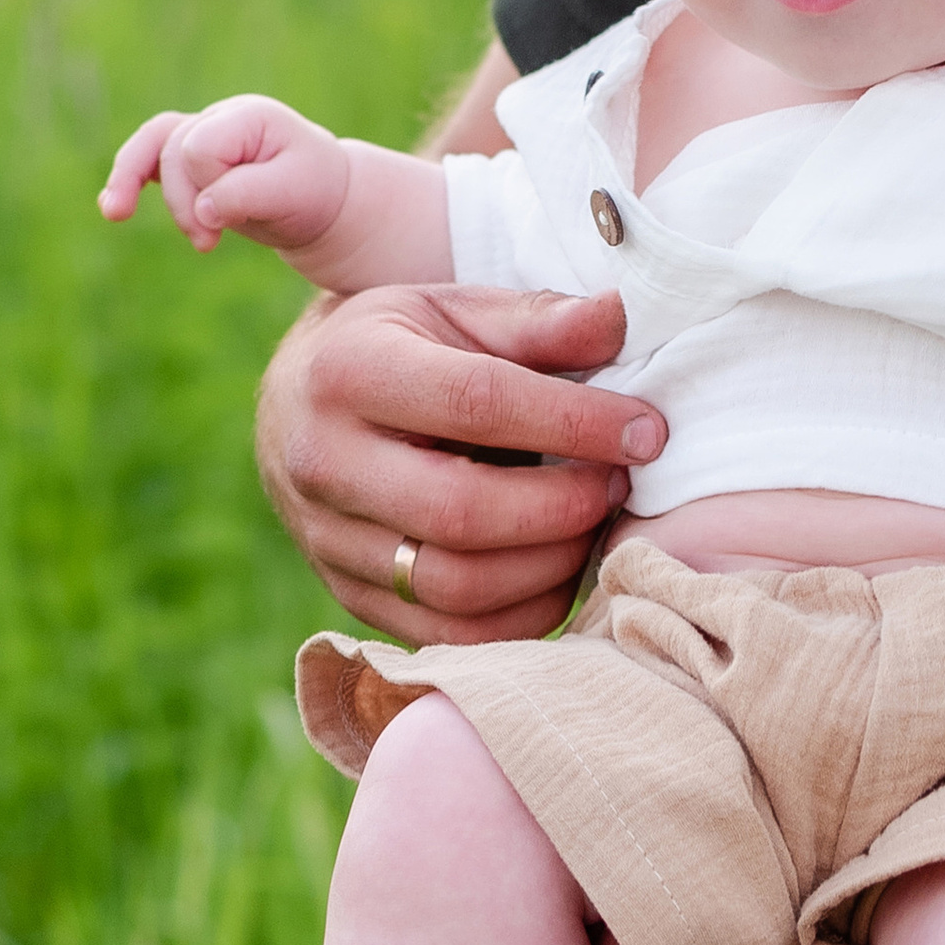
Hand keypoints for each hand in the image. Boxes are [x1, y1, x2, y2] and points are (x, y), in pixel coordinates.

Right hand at [101, 94, 348, 256]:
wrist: (324, 200)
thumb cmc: (313, 192)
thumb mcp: (293, 193)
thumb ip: (246, 194)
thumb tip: (202, 208)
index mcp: (248, 116)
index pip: (200, 148)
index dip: (209, 186)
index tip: (237, 214)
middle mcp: (221, 118)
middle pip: (172, 152)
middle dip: (182, 202)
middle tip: (208, 244)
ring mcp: (204, 134)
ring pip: (151, 148)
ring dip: (131, 182)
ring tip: (115, 214)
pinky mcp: (193, 159)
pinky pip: (148, 158)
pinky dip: (128, 179)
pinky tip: (113, 208)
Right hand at [257, 283, 666, 645]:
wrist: (299, 404)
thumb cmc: (399, 346)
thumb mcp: (456, 308)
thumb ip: (538, 320)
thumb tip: (619, 317)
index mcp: (350, 371)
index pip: (477, 403)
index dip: (575, 423)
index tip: (646, 431)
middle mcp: (323, 462)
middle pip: (461, 513)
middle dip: (564, 507)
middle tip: (619, 484)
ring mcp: (327, 540)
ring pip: (455, 588)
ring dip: (550, 565)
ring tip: (593, 523)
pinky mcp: (347, 596)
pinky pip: (448, 635)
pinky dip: (521, 614)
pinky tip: (558, 568)